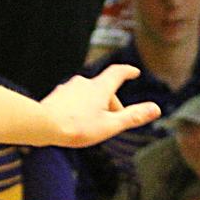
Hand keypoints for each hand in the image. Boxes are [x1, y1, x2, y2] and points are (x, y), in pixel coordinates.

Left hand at [40, 66, 160, 147]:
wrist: (42, 126)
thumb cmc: (78, 128)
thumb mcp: (110, 125)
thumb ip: (133, 117)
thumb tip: (156, 109)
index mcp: (100, 87)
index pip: (118, 73)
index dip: (127, 72)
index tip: (133, 72)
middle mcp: (84, 82)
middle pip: (103, 88)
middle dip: (111, 102)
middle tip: (115, 120)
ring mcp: (68, 88)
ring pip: (87, 94)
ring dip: (94, 105)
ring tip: (93, 123)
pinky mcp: (56, 96)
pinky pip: (73, 100)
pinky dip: (79, 108)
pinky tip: (75, 122)